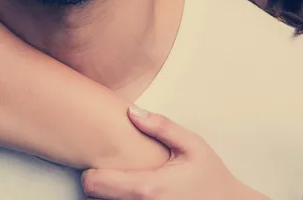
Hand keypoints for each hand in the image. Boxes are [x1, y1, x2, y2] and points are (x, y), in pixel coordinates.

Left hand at [82, 105, 265, 199]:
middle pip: (96, 199)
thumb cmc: (211, 177)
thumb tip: (131, 111)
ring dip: (111, 194)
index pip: (96, 184)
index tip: (98, 161)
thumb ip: (161, 126)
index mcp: (148, 188)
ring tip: (125, 178)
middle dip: (99, 182)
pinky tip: (135, 192)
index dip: (92, 171)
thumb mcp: (192, 144)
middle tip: (112, 167)